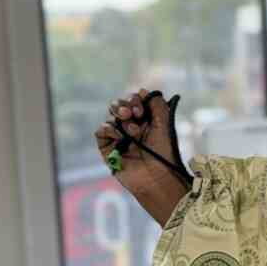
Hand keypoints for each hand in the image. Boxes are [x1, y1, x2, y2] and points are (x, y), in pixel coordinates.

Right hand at [94, 88, 188, 226]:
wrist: (155, 175)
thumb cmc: (163, 152)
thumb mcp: (164, 124)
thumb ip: (156, 104)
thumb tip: (143, 90)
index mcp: (144, 119)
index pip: (133, 100)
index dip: (135, 100)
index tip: (142, 110)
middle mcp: (130, 125)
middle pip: (119, 104)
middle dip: (125, 105)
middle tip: (134, 115)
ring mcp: (118, 136)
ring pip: (111, 116)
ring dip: (122, 119)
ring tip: (134, 132)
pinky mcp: (107, 147)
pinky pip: (101, 130)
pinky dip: (110, 129)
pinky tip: (121, 136)